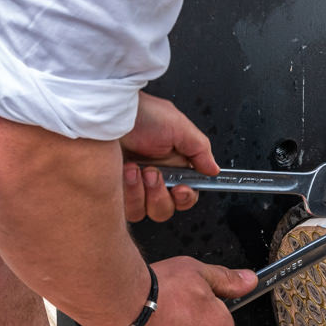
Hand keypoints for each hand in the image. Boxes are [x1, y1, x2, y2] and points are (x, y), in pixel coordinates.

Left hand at [118, 92, 215, 223]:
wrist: (111, 113)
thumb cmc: (142, 114)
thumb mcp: (179, 127)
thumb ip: (200, 150)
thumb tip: (214, 169)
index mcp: (173, 166)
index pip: (185, 196)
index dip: (185, 197)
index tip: (180, 188)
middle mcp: (153, 178)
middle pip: (165, 209)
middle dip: (160, 194)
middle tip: (153, 173)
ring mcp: (132, 186)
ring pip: (144, 211)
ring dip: (141, 192)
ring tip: (135, 169)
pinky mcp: (115, 190)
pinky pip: (124, 208)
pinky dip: (126, 191)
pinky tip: (123, 171)